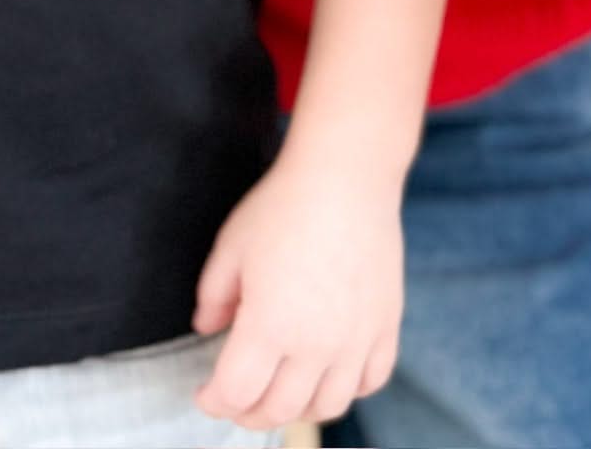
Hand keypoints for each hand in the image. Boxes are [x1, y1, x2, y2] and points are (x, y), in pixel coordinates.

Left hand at [191, 155, 401, 431]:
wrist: (346, 177)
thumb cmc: (284, 205)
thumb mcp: (232, 246)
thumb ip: (213, 295)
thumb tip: (206, 328)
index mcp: (270, 326)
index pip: (236, 393)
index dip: (214, 401)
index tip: (204, 394)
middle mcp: (316, 345)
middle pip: (279, 410)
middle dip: (249, 413)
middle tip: (236, 400)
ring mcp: (357, 340)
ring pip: (328, 405)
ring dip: (298, 409)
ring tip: (280, 393)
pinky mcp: (386, 326)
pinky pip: (370, 381)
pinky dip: (348, 388)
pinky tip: (329, 374)